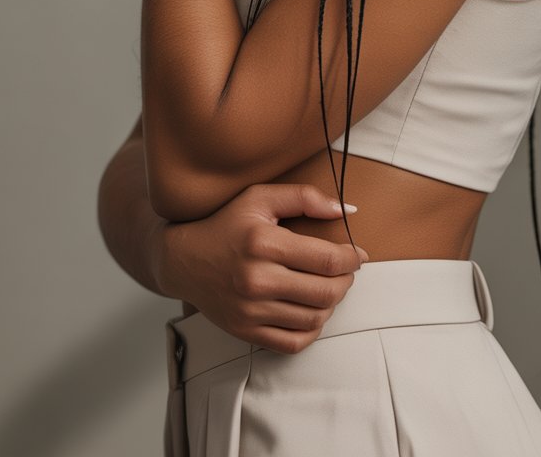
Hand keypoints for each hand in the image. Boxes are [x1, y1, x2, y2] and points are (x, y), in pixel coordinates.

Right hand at [158, 182, 369, 353]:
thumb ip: (304, 197)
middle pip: (325, 292)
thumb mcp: (260, 197)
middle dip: (346, 281)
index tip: (357, 254)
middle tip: (346, 272)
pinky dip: (313, 329)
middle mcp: (257, 280)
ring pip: (314, 318)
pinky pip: (294, 342)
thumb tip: (346, 210)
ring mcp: (250, 310)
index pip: (327, 259)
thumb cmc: (227, 223)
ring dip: (332, 304)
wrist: (184, 260)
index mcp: (264, 243)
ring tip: (329, 288)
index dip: (352, 258)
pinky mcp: (246, 331)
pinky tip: (312, 310)